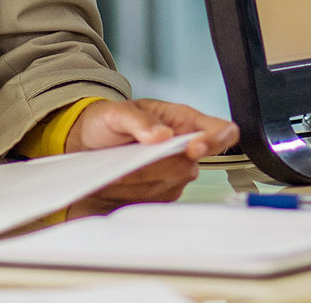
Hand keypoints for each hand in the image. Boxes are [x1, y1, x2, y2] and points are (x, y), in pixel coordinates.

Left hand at [65, 99, 238, 201]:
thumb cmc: (108, 122)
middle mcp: (185, 148)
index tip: (193, 148)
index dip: (215, 141)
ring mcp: (175, 173)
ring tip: (119, 167)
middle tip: (127, 157)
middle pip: (190, 166)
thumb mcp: (117, 111)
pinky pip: (157, 200)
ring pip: (171, 186)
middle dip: (156, 166)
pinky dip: (134, 193)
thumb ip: (138, 120)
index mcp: (183, 120)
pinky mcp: (161, 193)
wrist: (88, 144)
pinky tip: (120, 181)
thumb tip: (161, 134)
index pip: (221, 131)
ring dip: (140, 180)